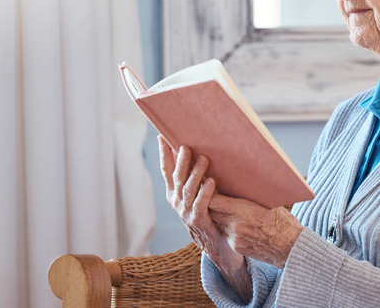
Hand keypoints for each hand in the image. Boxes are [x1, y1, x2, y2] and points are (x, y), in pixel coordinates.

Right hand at [158, 136, 252, 300]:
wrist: (218, 244)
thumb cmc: (210, 213)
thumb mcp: (199, 193)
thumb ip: (196, 175)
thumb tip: (201, 148)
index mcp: (174, 193)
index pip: (166, 169)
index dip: (164, 153)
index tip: (161, 135)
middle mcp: (176, 201)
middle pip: (177, 177)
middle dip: (181, 161)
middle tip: (186, 145)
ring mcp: (185, 212)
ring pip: (188, 189)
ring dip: (195, 173)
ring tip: (203, 159)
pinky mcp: (198, 221)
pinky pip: (201, 204)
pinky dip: (206, 192)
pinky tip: (212, 181)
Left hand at [209, 193, 303, 268]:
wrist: (290, 248)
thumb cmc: (283, 222)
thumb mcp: (269, 203)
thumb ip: (250, 197)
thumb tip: (238, 184)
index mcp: (244, 210)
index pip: (214, 200)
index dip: (207, 192)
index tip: (207, 185)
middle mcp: (235, 224)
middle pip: (212, 212)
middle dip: (210, 203)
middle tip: (211, 194)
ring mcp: (234, 237)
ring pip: (217, 223)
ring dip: (218, 216)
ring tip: (225, 209)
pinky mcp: (236, 247)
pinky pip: (225, 234)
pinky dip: (226, 227)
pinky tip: (235, 223)